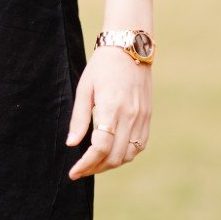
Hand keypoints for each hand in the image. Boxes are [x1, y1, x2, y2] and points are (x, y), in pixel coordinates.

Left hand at [66, 46, 150, 178]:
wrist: (130, 47)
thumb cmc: (103, 66)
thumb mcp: (85, 88)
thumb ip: (79, 118)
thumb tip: (72, 144)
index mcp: (112, 108)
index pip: (100, 147)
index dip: (86, 164)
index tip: (74, 172)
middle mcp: (130, 116)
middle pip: (115, 157)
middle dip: (96, 168)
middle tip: (81, 170)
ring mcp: (142, 117)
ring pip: (128, 155)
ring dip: (111, 164)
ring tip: (94, 164)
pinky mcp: (148, 117)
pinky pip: (139, 146)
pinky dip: (126, 155)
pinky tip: (112, 152)